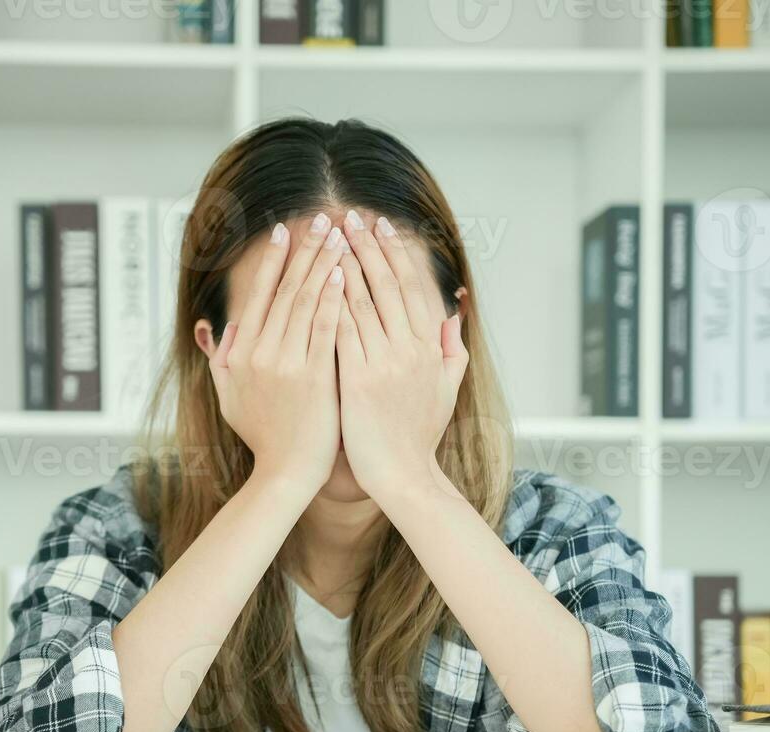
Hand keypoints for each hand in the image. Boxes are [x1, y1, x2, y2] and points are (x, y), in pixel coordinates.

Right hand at [210, 213, 345, 497]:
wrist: (285, 474)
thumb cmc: (263, 437)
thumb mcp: (229, 397)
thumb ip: (222, 360)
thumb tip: (218, 329)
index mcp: (241, 354)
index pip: (260, 295)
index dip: (274, 260)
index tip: (285, 231)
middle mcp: (260, 353)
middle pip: (285, 290)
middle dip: (305, 250)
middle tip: (322, 219)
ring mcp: (286, 365)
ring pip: (305, 302)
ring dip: (323, 264)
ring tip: (340, 235)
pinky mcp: (313, 378)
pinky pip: (325, 329)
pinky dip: (333, 299)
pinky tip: (344, 274)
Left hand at [334, 209, 466, 504]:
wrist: (402, 476)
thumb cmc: (419, 435)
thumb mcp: (447, 389)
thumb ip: (451, 349)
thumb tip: (452, 314)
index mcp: (431, 347)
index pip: (413, 287)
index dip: (396, 254)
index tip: (381, 228)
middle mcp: (411, 350)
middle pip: (387, 285)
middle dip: (367, 247)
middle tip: (350, 217)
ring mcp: (385, 364)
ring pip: (363, 301)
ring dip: (345, 265)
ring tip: (329, 237)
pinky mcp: (359, 381)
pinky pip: (342, 332)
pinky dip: (331, 303)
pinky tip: (317, 280)